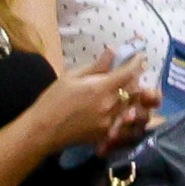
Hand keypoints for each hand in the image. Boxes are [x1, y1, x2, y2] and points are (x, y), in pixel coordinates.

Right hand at [26, 54, 147, 157]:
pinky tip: (118, 108)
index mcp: (100, 88)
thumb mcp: (71, 77)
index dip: (137, 63)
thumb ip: (96, 66)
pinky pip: (125, 121)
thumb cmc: (53, 100)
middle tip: (129, 72)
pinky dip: (126, 112)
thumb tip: (113, 51)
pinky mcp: (108, 134)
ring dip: (132, 95)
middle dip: (135, 79)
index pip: (128, 73)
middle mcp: (110, 105)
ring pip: (132, 105)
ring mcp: (111, 122)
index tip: (140, 56)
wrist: (44, 131)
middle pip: (134, 89)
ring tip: (123, 89)